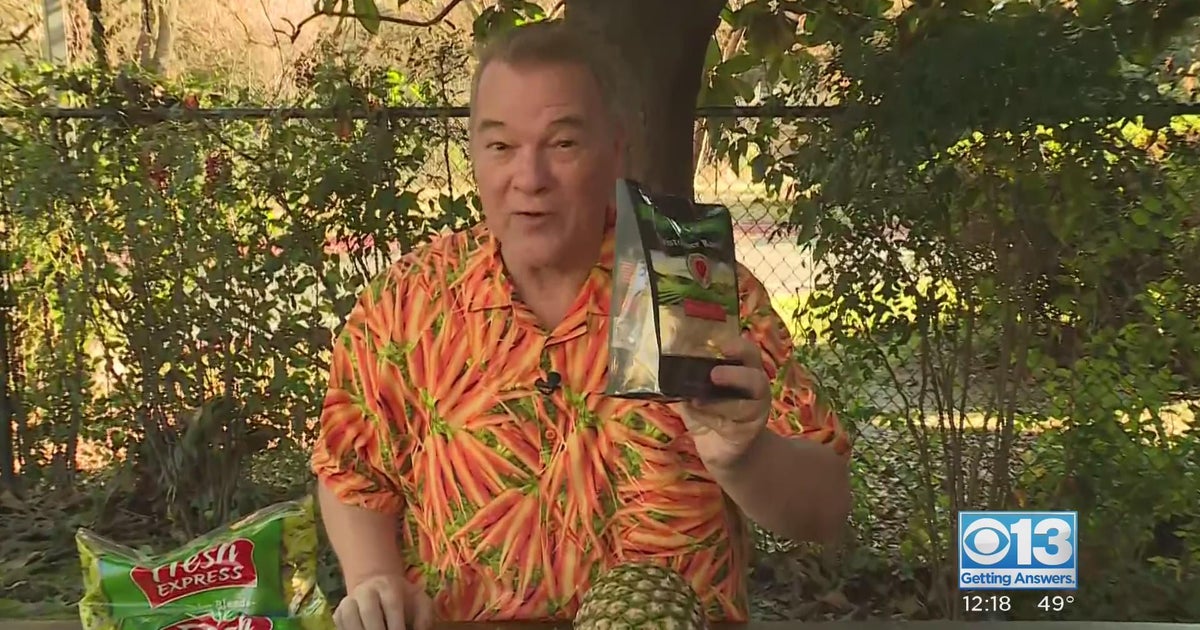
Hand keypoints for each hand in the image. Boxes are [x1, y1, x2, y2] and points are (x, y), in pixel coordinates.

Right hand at [333, 573, 434, 629]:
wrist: (377, 587)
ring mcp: (349, 601)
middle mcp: (366, 591)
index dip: (396, 624)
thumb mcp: (419, 602)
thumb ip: (424, 619)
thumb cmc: (403, 599)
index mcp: (388, 586)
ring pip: (349, 618)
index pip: (391, 605)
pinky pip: (340, 624)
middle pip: (368, 612)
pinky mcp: (339, 612)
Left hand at [675, 335, 771, 470]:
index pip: (749, 354)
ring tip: (698, 400)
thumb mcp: (696, 388)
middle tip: (714, 374)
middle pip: (757, 379)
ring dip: (720, 403)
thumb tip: (675, 360)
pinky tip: (696, 413)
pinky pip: (730, 426)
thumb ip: (690, 374)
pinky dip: (710, 419)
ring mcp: (755, 413)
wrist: (720, 446)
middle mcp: (756, 389)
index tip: (722, 345)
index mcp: (745, 370)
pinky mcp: (746, 434)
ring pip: (746, 407)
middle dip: (736, 375)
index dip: (739, 347)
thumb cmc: (709, 410)